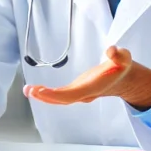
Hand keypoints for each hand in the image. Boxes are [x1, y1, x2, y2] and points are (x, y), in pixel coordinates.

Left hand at [23, 46, 150, 110]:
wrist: (122, 78)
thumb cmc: (121, 66)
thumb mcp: (123, 57)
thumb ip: (118, 54)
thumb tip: (111, 50)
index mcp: (94, 87)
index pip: (73, 94)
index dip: (57, 94)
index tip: (43, 91)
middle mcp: (85, 94)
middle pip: (63, 99)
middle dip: (46, 96)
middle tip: (29, 90)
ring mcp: (79, 93)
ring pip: (59, 99)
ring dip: (43, 96)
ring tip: (27, 90)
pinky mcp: (75, 90)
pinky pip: (59, 95)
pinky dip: (47, 93)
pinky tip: (35, 90)